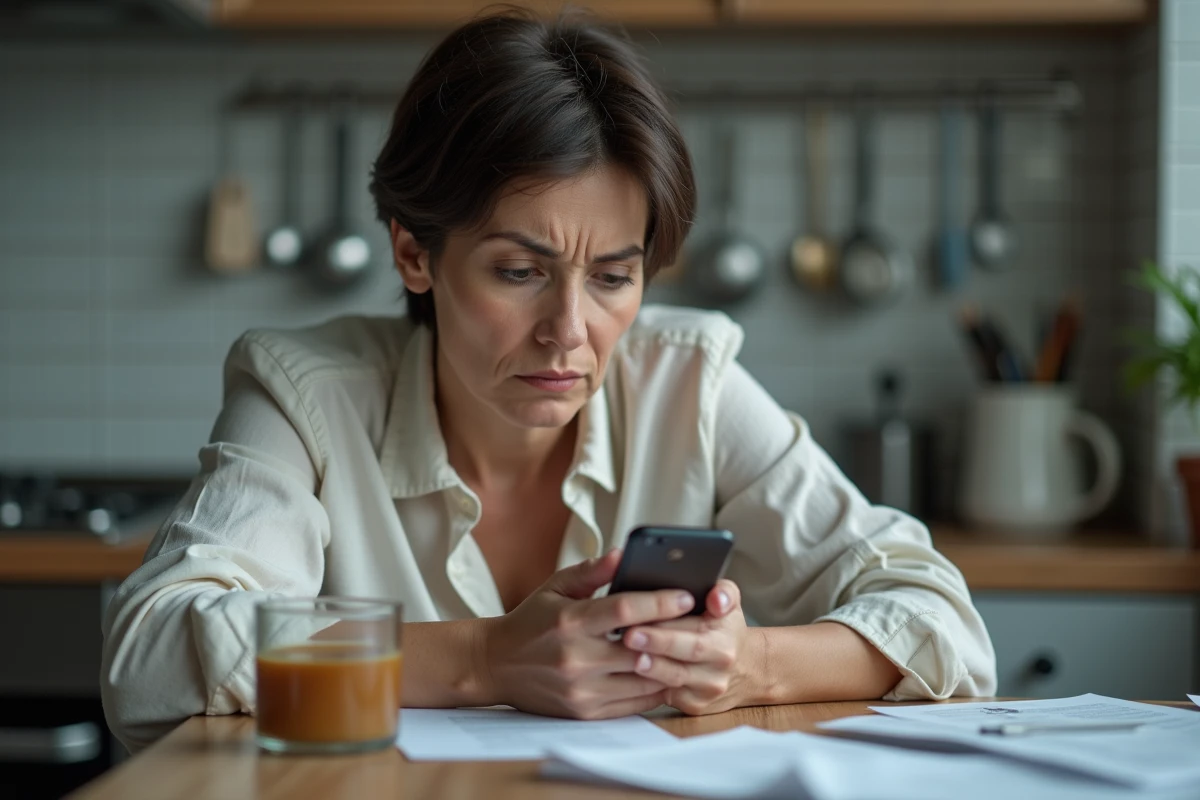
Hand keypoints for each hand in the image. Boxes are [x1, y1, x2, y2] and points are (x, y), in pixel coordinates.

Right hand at [481, 549, 698, 719]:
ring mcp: (581, 689)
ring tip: (687, 649)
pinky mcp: (584, 711)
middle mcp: (577, 658)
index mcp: (570, 621)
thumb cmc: (531, 621)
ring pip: (642, 679)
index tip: (686, 596)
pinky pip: (633, 704)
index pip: (625, 610)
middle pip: (641, 648)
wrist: (495, 665)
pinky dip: (654, 688)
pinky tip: (665, 673)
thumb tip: (623, 554)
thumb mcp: (554, 587)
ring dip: (668, 665)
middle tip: (697, 624)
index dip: (660, 602)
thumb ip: (591, 572)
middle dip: (673, 635)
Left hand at [621, 579, 759, 714]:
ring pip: (676, 677)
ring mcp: (708, 687)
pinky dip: (648, 685)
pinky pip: (668, 695)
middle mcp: (720, 663)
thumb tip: (717, 599)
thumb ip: (724, 592)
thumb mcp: (730, 602)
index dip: (669, 624)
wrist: (742, 669)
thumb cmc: (725, 629)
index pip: (697, 628)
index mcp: (726, 635)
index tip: (644, 617)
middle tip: (629, 635)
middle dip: (657, 644)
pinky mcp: (694, 704)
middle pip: (687, 653)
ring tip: (630, 657)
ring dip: (652, 668)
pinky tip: (630, 675)